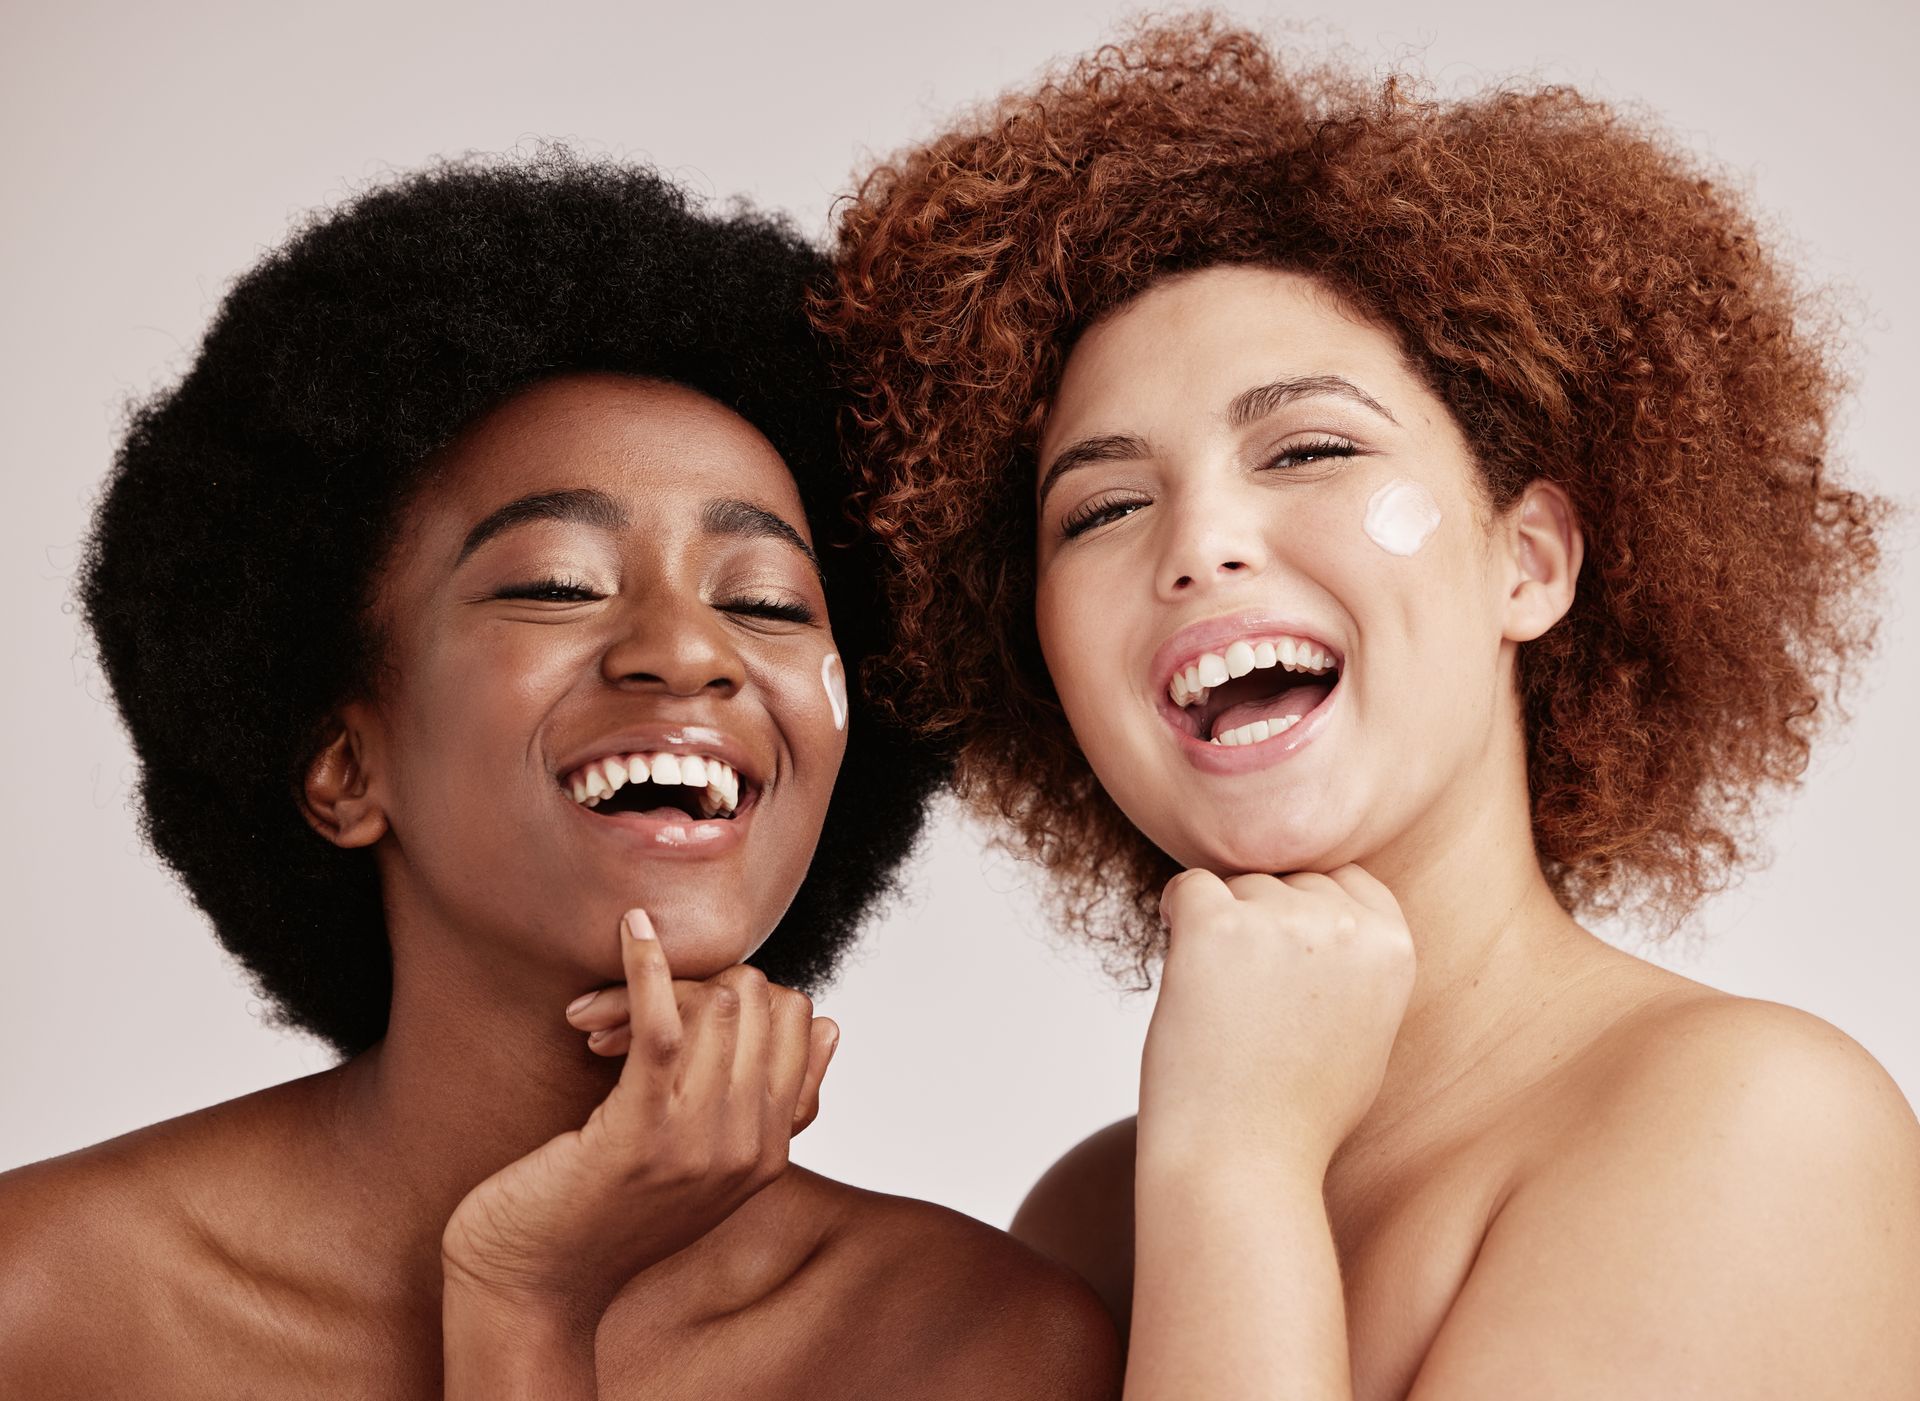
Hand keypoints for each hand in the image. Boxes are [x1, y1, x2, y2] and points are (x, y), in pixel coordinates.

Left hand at [440, 909, 838, 1331]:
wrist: (531, 1287)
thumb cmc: (603, 1214)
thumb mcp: (706, 1162)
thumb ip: (770, 1103)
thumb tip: (828, 1024)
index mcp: (770, 1150)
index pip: (800, 1018)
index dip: (741, 995)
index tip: (671, 1020)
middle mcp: (747, 1146)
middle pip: (759, 1000)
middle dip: (696, 981)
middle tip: (618, 1021)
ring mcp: (699, 1142)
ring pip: (716, 1003)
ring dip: (653, 983)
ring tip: (592, 1022)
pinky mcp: (640, 1133)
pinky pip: (664, 1021)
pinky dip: (648, 964)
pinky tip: (631, 930)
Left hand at [1139, 865, 1413, 1175]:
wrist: (1243, 1160)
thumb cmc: (1298, 1112)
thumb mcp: (1368, 1033)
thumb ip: (1361, 967)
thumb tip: (1338, 917)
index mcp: (1393, 946)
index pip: (1345, 878)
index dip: (1307, 910)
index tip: (1285, 956)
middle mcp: (1344, 924)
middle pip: (1287, 879)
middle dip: (1262, 919)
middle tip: (1247, 995)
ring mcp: (1281, 920)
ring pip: (1238, 885)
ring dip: (1220, 927)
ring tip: (1223, 1004)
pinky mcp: (1217, 925)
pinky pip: (1188, 887)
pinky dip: (1175, 916)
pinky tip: (1181, 962)